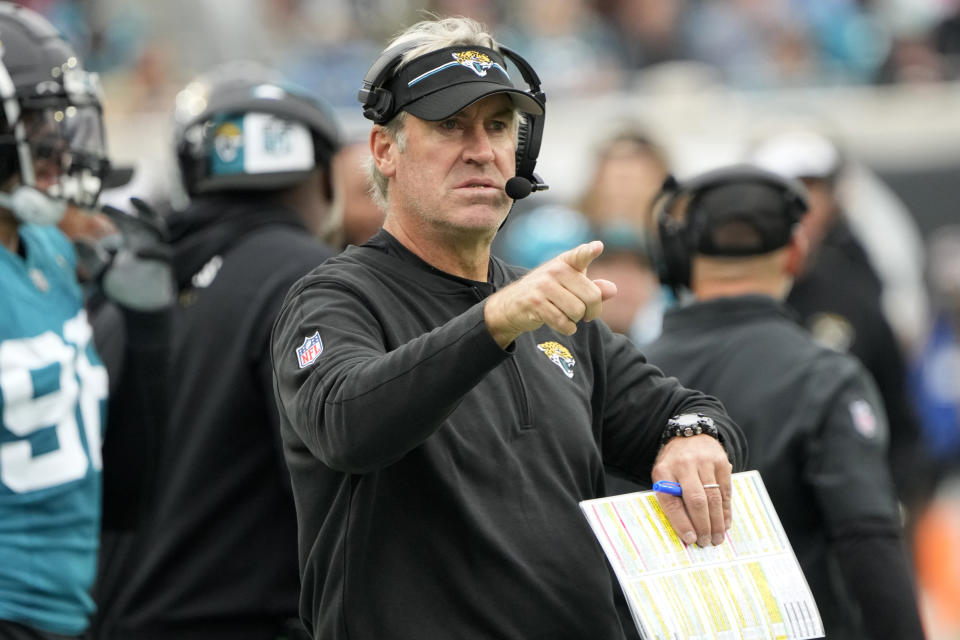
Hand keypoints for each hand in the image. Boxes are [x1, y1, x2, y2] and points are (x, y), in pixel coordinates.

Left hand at [98, 197, 175, 311]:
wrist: (141, 310)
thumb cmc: (123, 290)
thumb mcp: (100, 272)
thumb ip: (90, 258)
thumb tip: (76, 240)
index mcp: (135, 242)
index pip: (129, 222)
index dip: (117, 214)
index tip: (101, 206)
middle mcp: (148, 245)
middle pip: (144, 221)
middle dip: (129, 212)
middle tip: (108, 207)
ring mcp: (158, 255)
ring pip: (159, 232)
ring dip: (146, 222)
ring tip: (129, 218)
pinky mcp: (165, 269)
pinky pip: (164, 255)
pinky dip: (152, 252)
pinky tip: (136, 253)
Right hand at [484, 241, 617, 346]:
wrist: (512, 305)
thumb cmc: (548, 293)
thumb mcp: (571, 286)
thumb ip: (593, 288)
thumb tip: (612, 289)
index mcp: (565, 262)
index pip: (579, 256)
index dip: (588, 252)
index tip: (597, 247)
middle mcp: (554, 270)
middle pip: (591, 297)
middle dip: (592, 311)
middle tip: (585, 314)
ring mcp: (543, 286)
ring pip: (577, 311)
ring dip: (575, 320)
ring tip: (566, 315)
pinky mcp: (535, 303)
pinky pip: (563, 322)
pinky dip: (567, 328)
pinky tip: (562, 324)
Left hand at [652, 434, 732, 546]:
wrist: (690, 435)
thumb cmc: (674, 463)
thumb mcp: (664, 476)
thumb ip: (671, 497)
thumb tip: (685, 530)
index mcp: (664, 471)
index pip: (672, 501)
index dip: (681, 522)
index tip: (690, 539)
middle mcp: (684, 465)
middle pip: (696, 500)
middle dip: (703, 525)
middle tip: (706, 542)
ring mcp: (704, 462)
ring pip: (713, 497)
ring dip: (717, 521)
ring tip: (717, 538)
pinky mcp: (721, 462)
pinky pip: (726, 491)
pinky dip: (726, 510)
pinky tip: (725, 523)